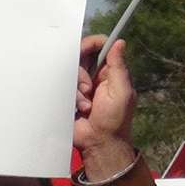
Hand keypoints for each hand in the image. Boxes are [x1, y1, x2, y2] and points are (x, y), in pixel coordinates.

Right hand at [74, 35, 138, 181]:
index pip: (99, 47)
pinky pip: (61, 87)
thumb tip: (119, 42)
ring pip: (69, 73)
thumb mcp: (122, 91)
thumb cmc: (115, 120)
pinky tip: (79, 110)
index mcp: (108, 72)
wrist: (98, 143)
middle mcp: (93, 76)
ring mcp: (79, 87)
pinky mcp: (68, 97)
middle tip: (88, 88)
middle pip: (80, 57)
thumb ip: (119, 66)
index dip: (92, 44)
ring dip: (77, 90)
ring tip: (86, 106)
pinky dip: (71, 99)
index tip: (88, 48)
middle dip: (82, 73)